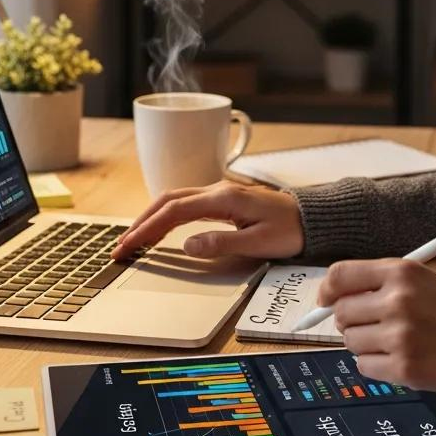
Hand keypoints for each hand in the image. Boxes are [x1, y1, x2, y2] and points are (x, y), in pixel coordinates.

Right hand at [110, 180, 303, 260]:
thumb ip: (221, 243)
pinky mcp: (224, 200)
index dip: (147, 228)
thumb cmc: (290, 230)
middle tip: (122, 246)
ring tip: (135, 239)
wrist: (312, 217)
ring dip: (152, 217)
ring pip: (175, 200)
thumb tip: (187, 245)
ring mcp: (220, 193)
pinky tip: (160, 229)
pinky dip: (167, 215)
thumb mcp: (258, 243)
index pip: (174, 211)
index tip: (128, 245)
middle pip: (167, 200)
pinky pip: (187, 204)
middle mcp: (217, 190)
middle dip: (141, 222)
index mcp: (223, 199)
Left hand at [320, 259, 435, 393]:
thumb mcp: (419, 280)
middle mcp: (397, 300)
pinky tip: (399, 357)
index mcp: (401, 272)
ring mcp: (399, 335)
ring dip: (365, 343)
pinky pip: (364, 365)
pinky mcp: (404, 367)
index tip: (325, 299)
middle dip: (350, 320)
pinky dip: (375, 364)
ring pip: (350, 341)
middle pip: (341, 311)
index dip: (327, 289)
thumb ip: (377, 284)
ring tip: (394, 340)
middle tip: (372, 324)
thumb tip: (330, 297)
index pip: (341, 275)